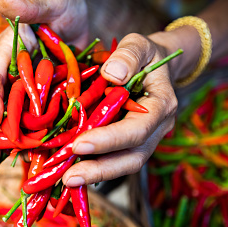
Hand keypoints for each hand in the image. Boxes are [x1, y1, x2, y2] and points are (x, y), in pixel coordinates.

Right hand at [0, 0, 87, 162]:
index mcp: (8, 53)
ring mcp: (29, 90)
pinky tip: (36, 158)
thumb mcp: (50, 1)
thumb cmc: (62, 6)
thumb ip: (28, 3)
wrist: (79, 19)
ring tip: (7, 164)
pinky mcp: (45, 101)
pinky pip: (37, 122)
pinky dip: (35, 139)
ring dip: (10, 141)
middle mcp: (13, 75)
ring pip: (14, 118)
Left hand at [63, 33, 179, 186]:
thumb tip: (112, 74)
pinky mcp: (129, 144)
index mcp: (162, 105)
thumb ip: (128, 55)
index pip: (137, 130)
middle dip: (100, 170)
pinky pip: (113, 160)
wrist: (153, 66)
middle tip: (69, 177)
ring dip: (94, 175)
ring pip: (123, 164)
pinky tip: (68, 170)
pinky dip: (92, 167)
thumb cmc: (145, 55)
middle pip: (132, 158)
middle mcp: (157, 129)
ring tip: (65, 180)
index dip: (109, 140)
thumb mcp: (139, 45)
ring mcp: (145, 140)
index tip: (79, 145)